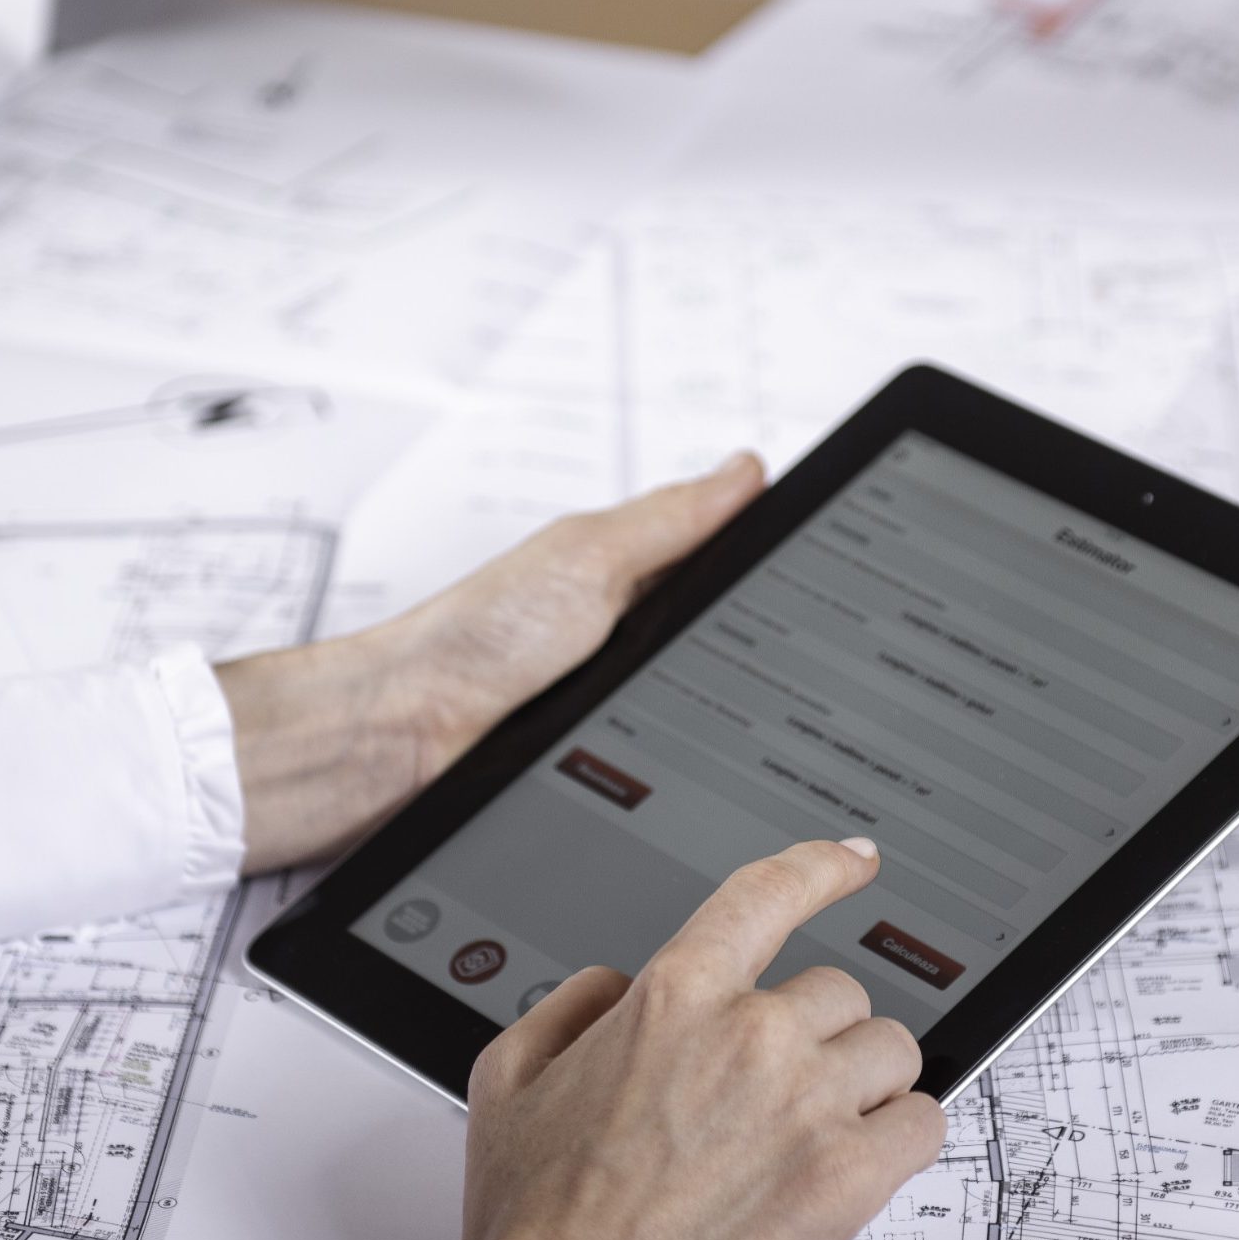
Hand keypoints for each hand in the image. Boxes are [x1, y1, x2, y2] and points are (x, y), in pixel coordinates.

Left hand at [215, 454, 763, 873]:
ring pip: (708, 703)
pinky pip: (674, 757)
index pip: (725, 557)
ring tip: (763, 720)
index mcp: (625, 571)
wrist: (401, 739)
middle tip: (813, 663)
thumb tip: (748, 469)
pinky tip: (713, 770)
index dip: (775, 561)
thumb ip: (672, 520)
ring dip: (729, 715)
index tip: (837, 564)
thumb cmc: (473, 640)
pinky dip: (692, 761)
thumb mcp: (589, 560)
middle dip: (766, 651)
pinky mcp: (604, 758)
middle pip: (729, 638)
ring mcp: (616, 698)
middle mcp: (622, 632)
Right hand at [344, 838, 946, 1239]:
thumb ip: (570, 1005)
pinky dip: (899, 1142)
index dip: (823, 868)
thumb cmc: (527, 1225)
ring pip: (891, 1053)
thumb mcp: (508, 1076)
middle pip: (840, 993)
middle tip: (777, 1101)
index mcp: (672, 996)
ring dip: (864, 1088)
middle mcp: (748, 1036)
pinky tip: (857, 1168)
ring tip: (812, 1141)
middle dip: (816, 1040)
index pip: (769, 893)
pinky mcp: (842, 1181)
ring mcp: (804, 1105)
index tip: (853, 861)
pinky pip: (922, 1125)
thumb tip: (616, 987)